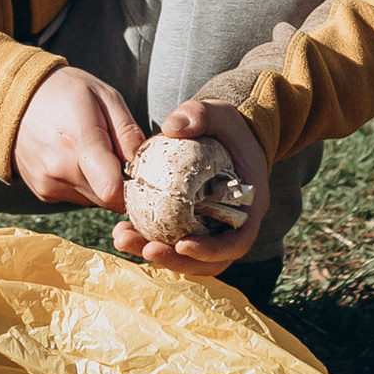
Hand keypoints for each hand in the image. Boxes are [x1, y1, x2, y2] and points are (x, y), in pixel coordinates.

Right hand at [13, 63, 144, 211]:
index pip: (113, 191)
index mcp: (79, 142)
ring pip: (92, 200)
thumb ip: (127, 131)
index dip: (133, 187)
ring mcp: (48, 184)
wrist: (14, 98)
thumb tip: (143, 163)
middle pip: (107, 199)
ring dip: (100, 184)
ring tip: (92, 153)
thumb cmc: (63, 92)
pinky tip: (74, 159)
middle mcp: (60, 170)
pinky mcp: (42, 192)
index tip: (138, 172)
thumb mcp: (104, 96)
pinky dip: (82, 184)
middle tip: (116, 155)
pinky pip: (75, 197)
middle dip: (120, 183)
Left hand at [111, 98, 267, 278]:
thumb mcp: (218, 113)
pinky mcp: (193, 227)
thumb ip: (199, 115)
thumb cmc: (225, 126)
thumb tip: (171, 127)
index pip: (237, 242)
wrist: (226, 135)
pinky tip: (124, 229)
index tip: (182, 245)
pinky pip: (174, 244)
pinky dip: (150, 240)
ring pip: (188, 259)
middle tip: (144, 248)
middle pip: (209, 260)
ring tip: (123, 238)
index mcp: (249, 205)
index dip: (212, 250)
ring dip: (157, 255)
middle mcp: (234, 225)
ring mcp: (213, 230)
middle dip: (175, 260)